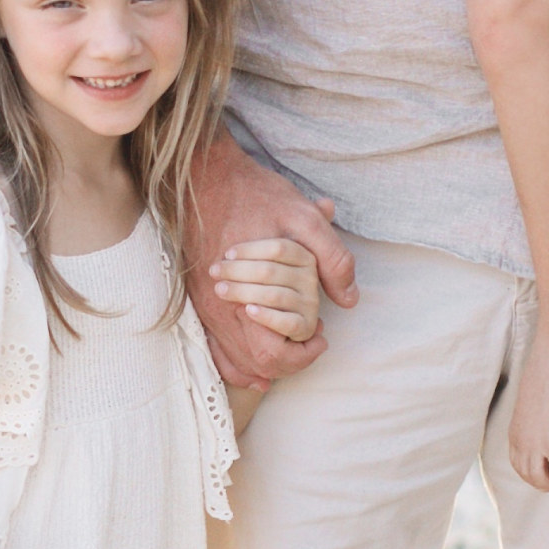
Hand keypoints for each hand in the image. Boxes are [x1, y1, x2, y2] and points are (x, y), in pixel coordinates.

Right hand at [189, 140, 356, 391]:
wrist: (206, 179)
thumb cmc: (258, 197)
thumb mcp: (305, 218)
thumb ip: (332, 259)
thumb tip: (349, 299)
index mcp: (253, 290)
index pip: (274, 352)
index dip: (302, 353)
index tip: (321, 333)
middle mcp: (224, 306)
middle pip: (255, 362)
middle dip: (287, 361)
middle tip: (307, 339)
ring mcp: (207, 305)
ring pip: (235, 359)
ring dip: (264, 363)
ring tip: (288, 342)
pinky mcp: (198, 300)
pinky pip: (214, 348)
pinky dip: (236, 363)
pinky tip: (254, 368)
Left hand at [214, 235, 321, 352]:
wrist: (278, 328)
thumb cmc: (265, 285)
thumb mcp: (266, 262)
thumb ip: (257, 253)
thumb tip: (229, 248)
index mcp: (304, 257)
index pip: (278, 248)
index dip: (250, 249)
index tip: (227, 254)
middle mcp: (310, 279)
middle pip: (270, 270)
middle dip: (237, 270)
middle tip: (214, 272)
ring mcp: (309, 303)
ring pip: (274, 295)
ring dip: (242, 291)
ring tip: (220, 289)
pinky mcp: (305, 326)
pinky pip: (286, 322)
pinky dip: (266, 316)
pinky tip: (247, 310)